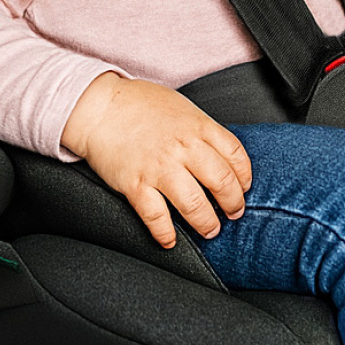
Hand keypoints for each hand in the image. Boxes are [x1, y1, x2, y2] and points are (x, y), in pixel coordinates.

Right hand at [61, 73, 252, 248]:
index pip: (235, 155)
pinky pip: (156, 217)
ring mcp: (159, 168)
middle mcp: (182, 147)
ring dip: (206, 223)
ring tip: (210, 229)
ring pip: (194, 205)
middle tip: (233, 213)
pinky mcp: (136, 185)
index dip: (244, 176)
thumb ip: (201, 130)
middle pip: (221, 182)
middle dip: (232, 204)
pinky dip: (166, 234)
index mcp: (197, 126)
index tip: (243, 187)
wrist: (100, 106)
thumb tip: (220, 154)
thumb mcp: (181, 107)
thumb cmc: (139, 104)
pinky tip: (170, 240)